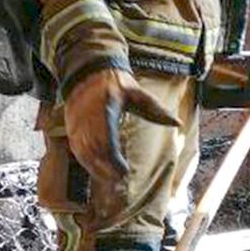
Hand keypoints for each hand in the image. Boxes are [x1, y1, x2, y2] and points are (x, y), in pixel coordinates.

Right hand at [65, 68, 179, 184]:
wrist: (87, 70)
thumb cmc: (115, 82)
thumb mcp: (137, 92)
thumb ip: (156, 110)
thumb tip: (178, 123)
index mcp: (106, 111)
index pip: (107, 140)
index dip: (113, 160)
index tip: (125, 171)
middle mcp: (88, 119)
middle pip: (94, 151)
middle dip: (106, 168)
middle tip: (119, 180)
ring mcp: (77, 124)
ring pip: (83, 153)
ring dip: (95, 169)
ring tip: (110, 180)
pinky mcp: (71, 127)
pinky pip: (76, 149)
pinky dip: (86, 162)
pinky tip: (97, 170)